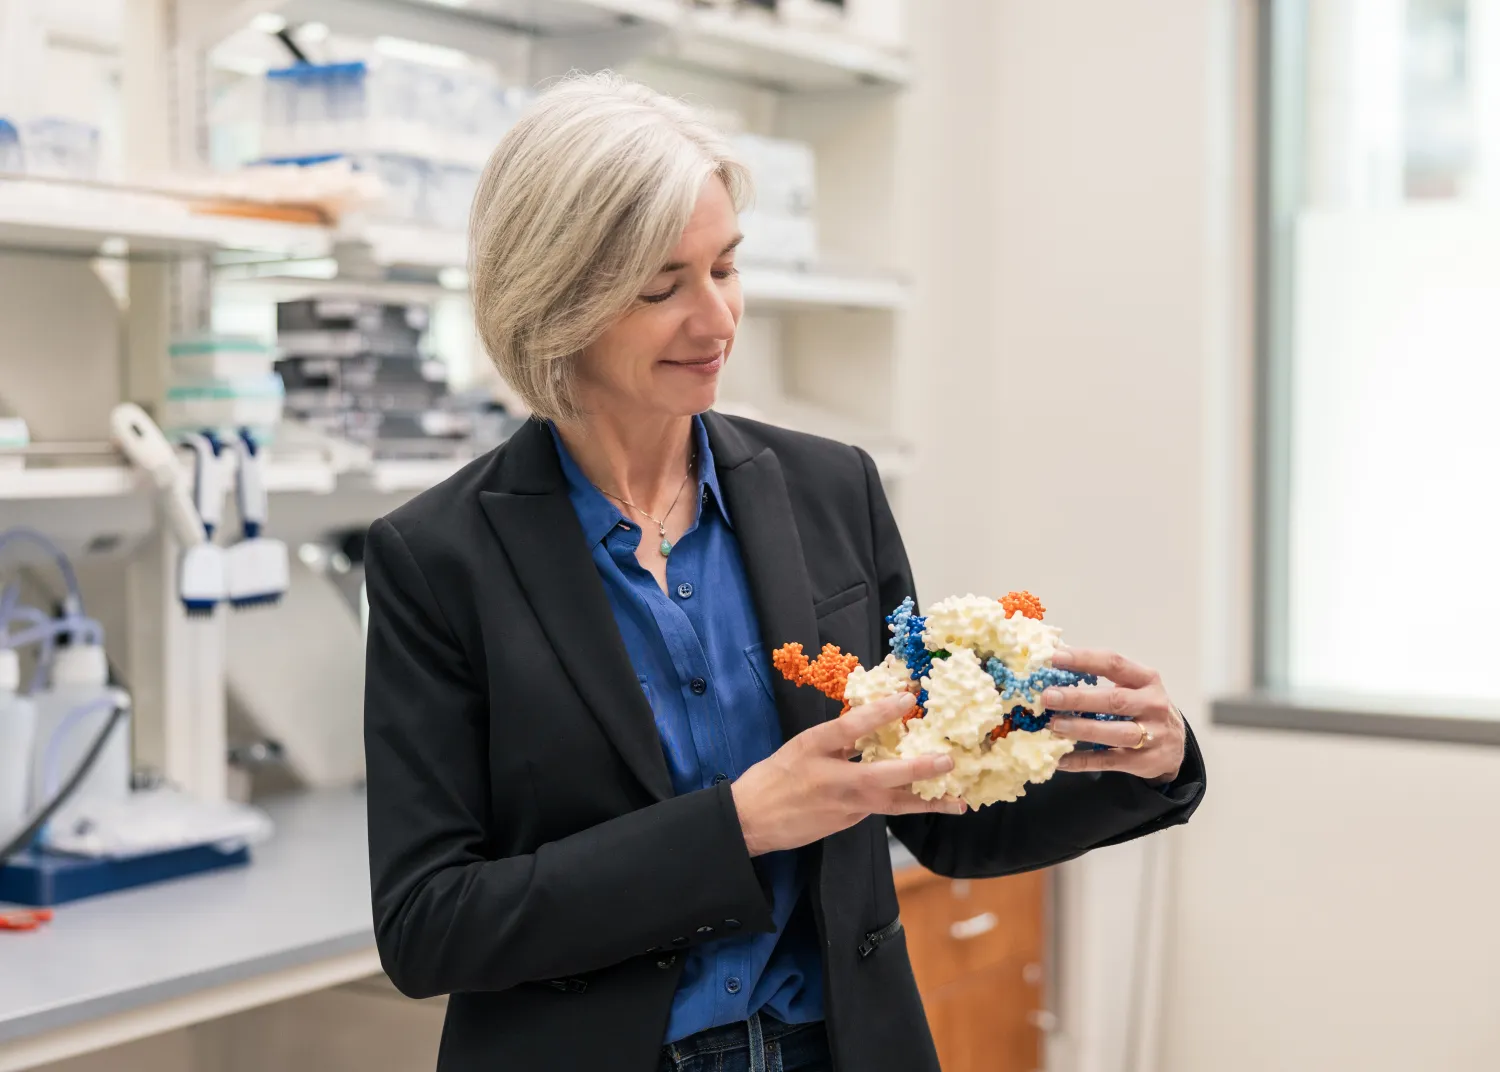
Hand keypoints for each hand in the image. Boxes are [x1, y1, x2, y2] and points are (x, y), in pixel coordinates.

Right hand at [731, 692, 966, 856]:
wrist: (751, 821)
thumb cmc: (774, 777)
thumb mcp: (802, 747)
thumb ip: (837, 739)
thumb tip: (873, 723)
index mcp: (814, 749)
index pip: (850, 728)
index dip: (880, 712)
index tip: (907, 697)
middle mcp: (832, 779)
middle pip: (881, 776)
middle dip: (918, 769)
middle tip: (948, 761)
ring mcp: (842, 806)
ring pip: (891, 804)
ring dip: (925, 801)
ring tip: (956, 800)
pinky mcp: (847, 823)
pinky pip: (880, 809)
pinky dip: (904, 804)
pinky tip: (925, 800)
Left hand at [1041, 648, 1185, 783]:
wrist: (1176, 744)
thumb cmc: (1143, 706)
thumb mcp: (1133, 685)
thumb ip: (1102, 675)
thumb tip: (1055, 663)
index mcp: (1146, 679)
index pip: (1114, 663)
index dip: (1084, 659)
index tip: (1055, 658)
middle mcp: (1153, 705)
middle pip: (1114, 700)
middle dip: (1078, 698)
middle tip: (1049, 697)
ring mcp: (1153, 735)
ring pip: (1115, 732)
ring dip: (1082, 729)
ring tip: (1054, 725)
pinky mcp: (1145, 761)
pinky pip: (1109, 761)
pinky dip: (1083, 761)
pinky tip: (1061, 759)